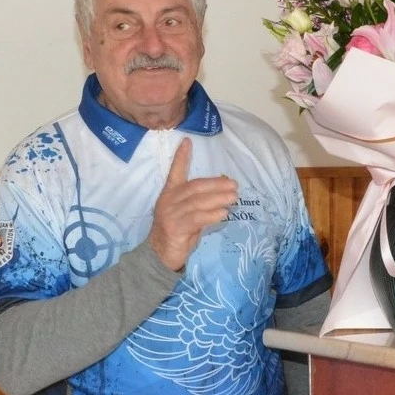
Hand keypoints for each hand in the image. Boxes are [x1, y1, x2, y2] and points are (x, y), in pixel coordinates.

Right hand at [148, 137, 237, 270]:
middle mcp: (169, 201)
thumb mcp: (187, 213)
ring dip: (218, 199)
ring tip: (234, 198)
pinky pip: (197, 218)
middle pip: (195, 187)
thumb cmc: (177, 231)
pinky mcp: (175, 228)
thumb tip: (223, 194)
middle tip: (234, 184)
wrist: (159, 254)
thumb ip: (198, 203)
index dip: (181, 156)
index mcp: (170, 193)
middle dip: (216, 184)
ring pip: (198, 202)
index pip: (175, 171)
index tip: (187, 141)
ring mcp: (170, 214)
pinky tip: (224, 214)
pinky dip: (212, 215)